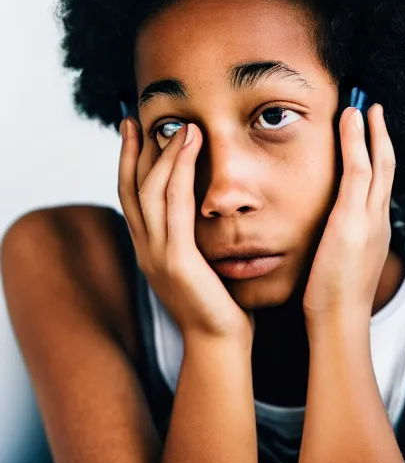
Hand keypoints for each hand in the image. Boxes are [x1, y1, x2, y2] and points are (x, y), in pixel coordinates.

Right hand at [118, 119, 253, 344]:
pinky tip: (189, 147)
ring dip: (163, 154)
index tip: (134, 132)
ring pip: (151, 192)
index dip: (128, 162)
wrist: (219, 343)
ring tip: (178, 125)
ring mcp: (158, 255)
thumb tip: (204, 212)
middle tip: (140, 118)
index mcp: (150, 249)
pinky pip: (174, 207)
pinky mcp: (177, 261)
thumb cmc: (218, 304)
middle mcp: (146, 249)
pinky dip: (178, 172)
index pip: (132, 197)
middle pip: (132, 189)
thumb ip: (192, 239)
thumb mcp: (200, 266)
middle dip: (134, 151)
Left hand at [302, 104, 394, 324]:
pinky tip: (351, 120)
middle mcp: (378, 219)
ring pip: (376, 163)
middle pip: (385, 168)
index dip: (376, 157)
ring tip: (363, 106)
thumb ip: (342, 242)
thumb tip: (330, 234)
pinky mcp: (352, 219)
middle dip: (380, 137)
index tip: (368, 138)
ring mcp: (369, 218)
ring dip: (370, 131)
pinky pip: (358, 170)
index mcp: (374, 228)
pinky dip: (356, 142)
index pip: (378, 185)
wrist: (338, 321)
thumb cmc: (334, 296)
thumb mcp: (342, 263)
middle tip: (374, 110)